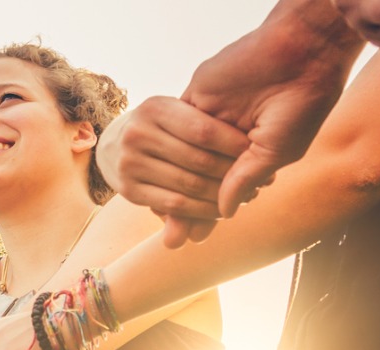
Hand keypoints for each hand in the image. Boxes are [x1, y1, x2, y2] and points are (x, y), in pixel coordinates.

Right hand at [97, 97, 250, 247]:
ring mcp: (129, 163)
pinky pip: (175, 206)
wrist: (115, 145)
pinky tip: (223, 209)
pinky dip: (204, 211)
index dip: (237, 145)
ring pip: (190, 185)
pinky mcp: (127, 190)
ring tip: (249, 196)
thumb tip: (252, 143)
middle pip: (199, 161)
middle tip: (264, 181)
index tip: (260, 154)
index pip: (205, 130)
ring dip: (225, 196)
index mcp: (155, 108)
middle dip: (236, 174)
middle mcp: (137, 134)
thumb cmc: (165, 127)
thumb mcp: (179, 113)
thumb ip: (207, 124)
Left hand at [173, 26, 357, 240]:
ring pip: (183, 158)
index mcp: (252, 152)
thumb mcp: (276, 152)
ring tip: (165, 216)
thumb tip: (224, 211)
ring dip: (175, 186)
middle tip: (178, 237)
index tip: (195, 237)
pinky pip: (175, 127)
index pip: (225, 188)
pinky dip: (168, 152)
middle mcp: (228, 138)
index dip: (210, 212)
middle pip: (199, 178)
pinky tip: (160, 178)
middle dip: (189, 207)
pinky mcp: (196, 97)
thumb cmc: (300, 105)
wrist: (300, 55)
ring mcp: (211, 118)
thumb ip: (245, 179)